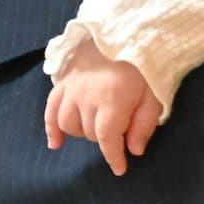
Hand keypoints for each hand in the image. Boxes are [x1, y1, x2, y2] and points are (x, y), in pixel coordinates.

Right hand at [44, 39, 162, 176]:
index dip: (113, 157)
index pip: (107, 137)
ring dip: (83, 132)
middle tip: (121, 128)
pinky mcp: (61, 83)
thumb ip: (144, 124)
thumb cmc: (141, 68)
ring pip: (68, 125)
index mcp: (111, 99)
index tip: (120, 169)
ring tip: (99, 127)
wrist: (119, 34)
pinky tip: (56, 144)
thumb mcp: (153, 96)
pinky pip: (49, 110)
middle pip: (89, 133)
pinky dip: (51, 129)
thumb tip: (134, 151)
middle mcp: (86, 96)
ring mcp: (70, 89)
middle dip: (105, 138)